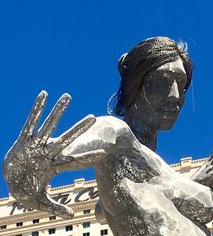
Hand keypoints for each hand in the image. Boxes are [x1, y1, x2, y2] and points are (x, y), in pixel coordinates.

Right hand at [3, 91, 102, 218]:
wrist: (10, 181)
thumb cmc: (25, 189)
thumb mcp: (40, 201)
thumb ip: (55, 207)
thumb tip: (70, 215)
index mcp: (54, 165)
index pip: (75, 160)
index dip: (89, 156)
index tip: (104, 151)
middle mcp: (48, 151)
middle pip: (67, 138)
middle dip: (79, 128)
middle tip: (92, 117)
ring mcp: (37, 144)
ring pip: (50, 125)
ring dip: (58, 111)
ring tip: (68, 96)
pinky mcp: (23, 140)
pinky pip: (30, 121)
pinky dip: (36, 108)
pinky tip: (43, 95)